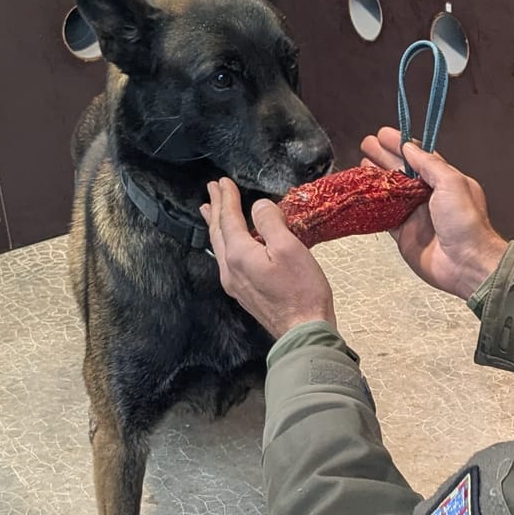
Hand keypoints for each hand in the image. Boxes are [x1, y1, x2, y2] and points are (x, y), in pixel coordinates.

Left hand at [201, 179, 337, 338]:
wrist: (303, 332)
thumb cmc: (301, 292)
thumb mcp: (290, 249)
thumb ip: (270, 223)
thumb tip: (258, 207)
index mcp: (239, 255)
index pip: (228, 218)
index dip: (227, 198)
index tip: (223, 181)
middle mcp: (230, 269)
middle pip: (218, 232)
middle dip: (216, 208)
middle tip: (211, 190)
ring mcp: (235, 284)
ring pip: (219, 247)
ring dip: (216, 225)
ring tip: (210, 212)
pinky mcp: (244, 294)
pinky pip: (227, 260)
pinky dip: (225, 242)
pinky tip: (229, 243)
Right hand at [359, 128, 508, 300]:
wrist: (466, 263)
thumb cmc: (466, 223)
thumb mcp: (452, 184)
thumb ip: (430, 164)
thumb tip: (410, 148)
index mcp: (444, 180)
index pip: (418, 157)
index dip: (400, 144)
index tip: (383, 134)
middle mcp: (429, 196)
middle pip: (401, 171)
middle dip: (383, 156)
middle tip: (366, 143)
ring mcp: (415, 215)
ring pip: (390, 191)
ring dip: (376, 176)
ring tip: (361, 161)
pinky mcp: (404, 234)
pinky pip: (384, 216)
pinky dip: (373, 205)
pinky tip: (363, 193)